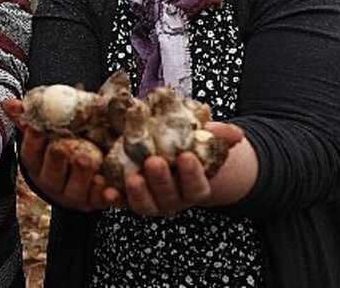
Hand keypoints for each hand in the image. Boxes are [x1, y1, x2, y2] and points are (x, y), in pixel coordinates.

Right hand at [3, 98, 118, 211]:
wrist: (91, 166)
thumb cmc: (65, 143)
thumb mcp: (50, 130)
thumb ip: (32, 118)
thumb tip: (8, 104)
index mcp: (38, 165)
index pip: (30, 155)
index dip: (33, 143)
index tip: (37, 129)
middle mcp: (52, 183)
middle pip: (51, 176)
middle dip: (55, 162)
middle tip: (60, 148)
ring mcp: (72, 195)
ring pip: (74, 191)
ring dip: (81, 177)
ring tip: (89, 162)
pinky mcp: (93, 202)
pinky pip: (99, 201)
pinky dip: (105, 196)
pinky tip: (111, 189)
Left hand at [122, 122, 246, 216]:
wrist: (165, 154)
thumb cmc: (184, 145)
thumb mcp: (200, 138)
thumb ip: (217, 135)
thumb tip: (235, 134)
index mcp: (194, 187)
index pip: (197, 186)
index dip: (193, 173)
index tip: (187, 156)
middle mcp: (173, 200)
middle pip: (169, 196)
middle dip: (161, 181)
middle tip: (153, 161)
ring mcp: (151, 203)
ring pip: (145, 205)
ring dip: (137, 193)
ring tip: (131, 177)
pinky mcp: (128, 200)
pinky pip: (120, 203)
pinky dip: (112, 198)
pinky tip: (104, 188)